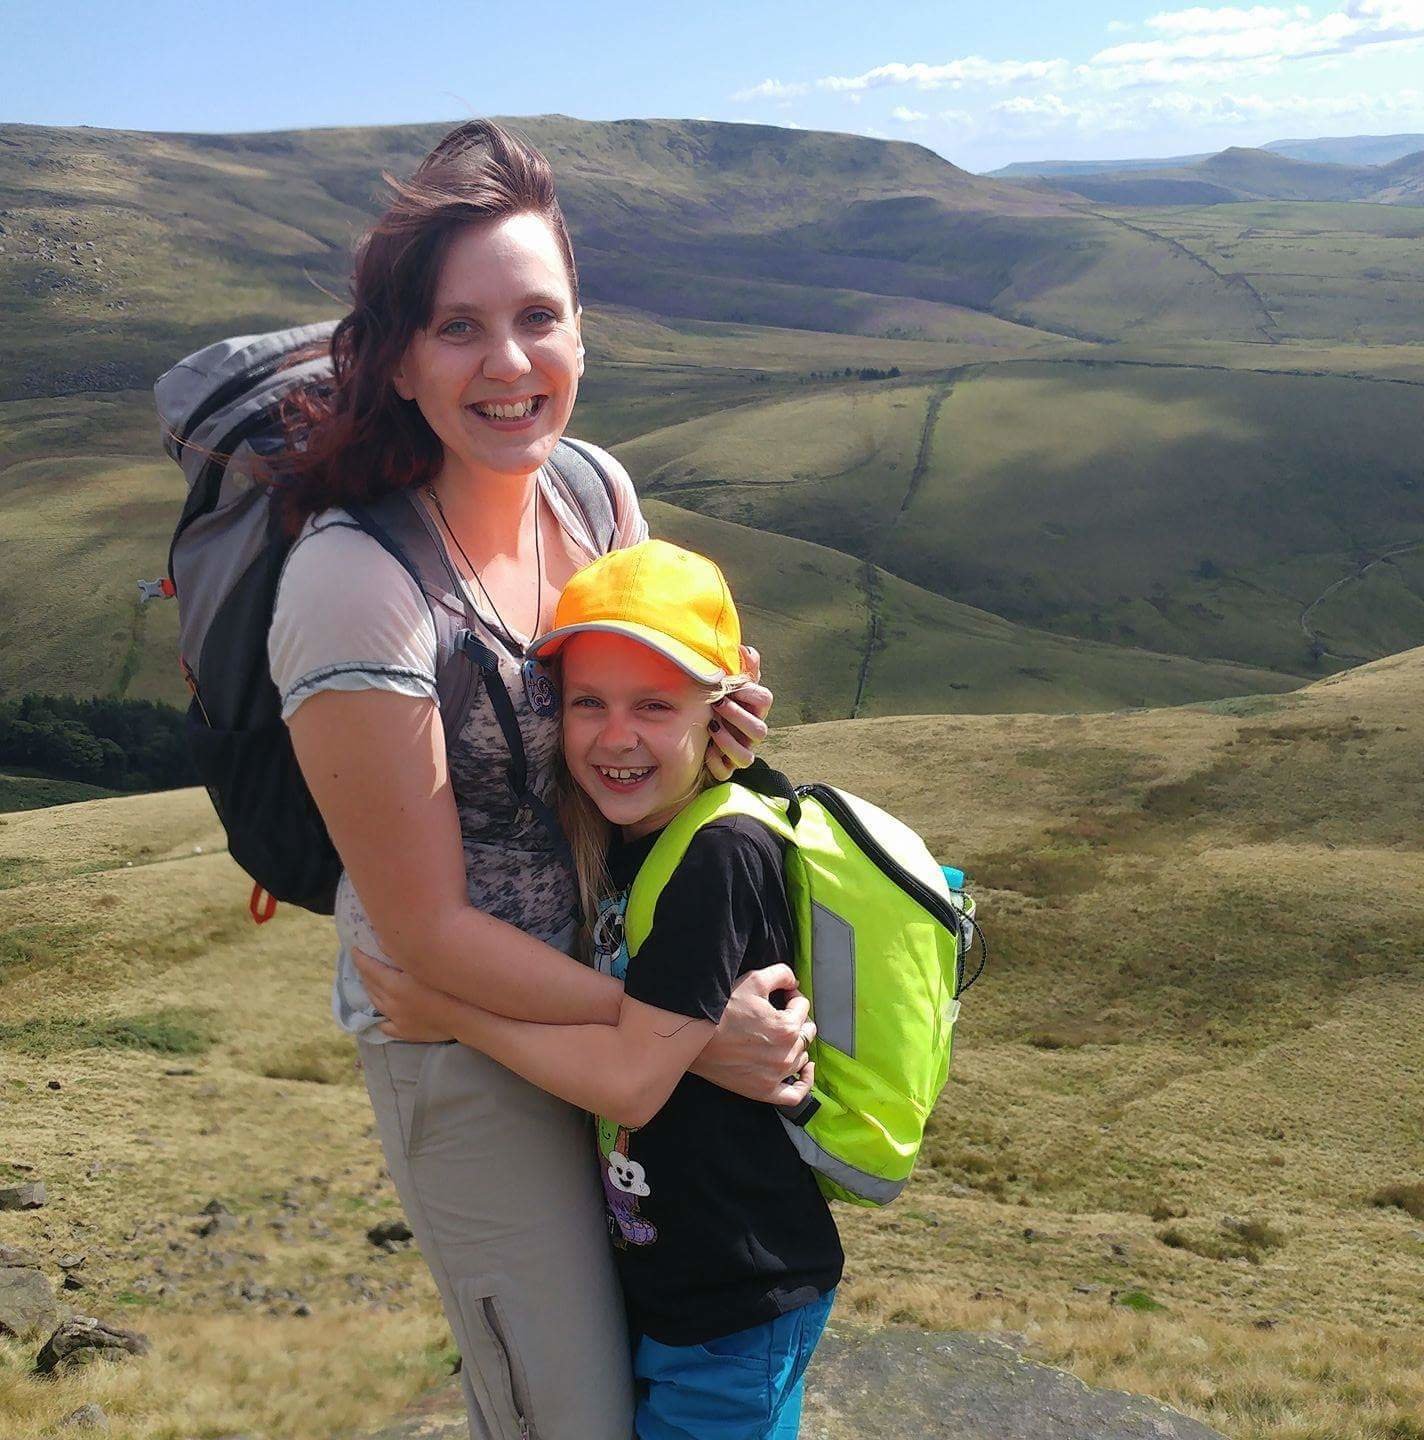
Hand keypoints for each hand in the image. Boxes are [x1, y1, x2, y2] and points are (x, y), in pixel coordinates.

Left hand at [352, 946, 457, 1043]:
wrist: (464, 1018)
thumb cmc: (448, 988)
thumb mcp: (425, 966)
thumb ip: (401, 953)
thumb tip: (381, 941)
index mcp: (394, 984)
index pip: (369, 968)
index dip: (360, 958)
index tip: (354, 950)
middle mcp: (390, 1002)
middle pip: (371, 985)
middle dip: (364, 973)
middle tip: (362, 963)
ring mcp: (396, 1019)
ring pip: (376, 1004)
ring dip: (370, 992)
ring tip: (369, 983)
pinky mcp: (404, 1032)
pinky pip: (386, 1026)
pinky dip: (382, 1019)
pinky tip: (382, 1018)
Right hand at [690, 963, 815, 1104]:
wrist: (694, 1038)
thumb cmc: (722, 1009)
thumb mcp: (753, 981)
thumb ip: (781, 974)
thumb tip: (794, 983)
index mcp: (786, 1027)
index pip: (803, 1008)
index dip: (793, 997)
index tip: (783, 996)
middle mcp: (785, 1054)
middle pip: (806, 1033)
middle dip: (797, 1020)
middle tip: (781, 1014)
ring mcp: (775, 1076)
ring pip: (801, 1058)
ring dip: (797, 1045)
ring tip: (783, 1037)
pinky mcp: (763, 1091)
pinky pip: (795, 1095)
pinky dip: (804, 1082)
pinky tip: (804, 1070)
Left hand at [707, 645, 771, 781]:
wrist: (694, 726)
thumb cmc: (714, 700)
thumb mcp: (724, 681)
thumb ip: (738, 666)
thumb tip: (746, 650)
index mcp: (753, 709)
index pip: (765, 699)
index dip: (750, 693)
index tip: (731, 686)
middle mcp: (751, 733)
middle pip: (760, 730)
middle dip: (738, 716)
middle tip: (717, 704)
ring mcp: (740, 751)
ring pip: (746, 757)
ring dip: (729, 742)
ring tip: (712, 728)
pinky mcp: (725, 768)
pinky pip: (725, 772)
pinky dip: (716, 762)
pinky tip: (705, 751)